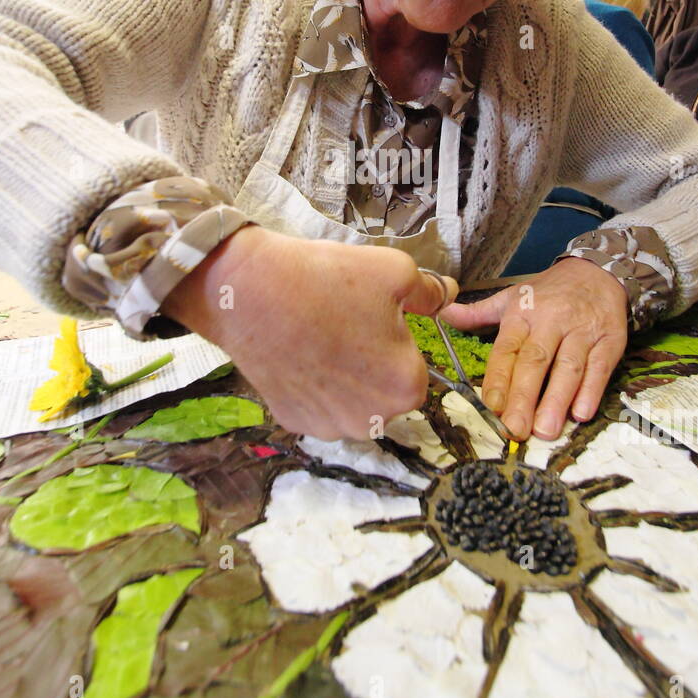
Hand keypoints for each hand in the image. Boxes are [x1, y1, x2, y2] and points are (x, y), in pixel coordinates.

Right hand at [162, 226, 457, 441]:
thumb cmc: (328, 281)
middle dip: (373, 363)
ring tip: (320, 337)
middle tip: (345, 323)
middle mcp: (373, 421)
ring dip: (345, 378)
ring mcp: (329, 427)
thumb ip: (430, 291)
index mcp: (407, 387)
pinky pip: (317, 406)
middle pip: (385, 390)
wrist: (249, 292)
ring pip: (352, 402)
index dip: (396, 340)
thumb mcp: (394, 270)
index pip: (416, 368)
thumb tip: (449, 293)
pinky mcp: (293, 421)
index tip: (372, 317)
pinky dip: (313, 385)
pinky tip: (299, 353)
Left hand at [441, 259, 627, 439]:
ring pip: (568, 368)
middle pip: (535, 362)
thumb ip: (478, 313)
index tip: (492, 407)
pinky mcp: (609, 341)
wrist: (598, 272)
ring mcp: (581, 332)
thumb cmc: (549, 292)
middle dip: (524, 397)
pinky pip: (599, 368)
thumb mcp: (512, 297)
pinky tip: (581, 414)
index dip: (499, 378)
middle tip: (515, 429)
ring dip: (556, 400)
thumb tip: (442, 314)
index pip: (507, 349)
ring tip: (545, 430)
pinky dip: (591, 391)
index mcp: (522, 314)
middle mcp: (551, 322)